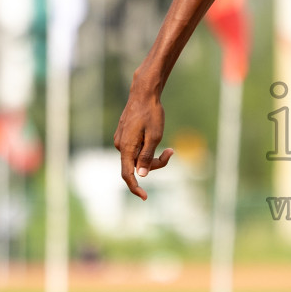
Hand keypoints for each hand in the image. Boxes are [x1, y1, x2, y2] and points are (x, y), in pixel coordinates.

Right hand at [113, 83, 173, 199]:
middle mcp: (120, 145)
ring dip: (151, 156)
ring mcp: (121, 140)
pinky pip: (135, 149)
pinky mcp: (124, 135)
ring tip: (167, 146)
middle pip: (136, 166)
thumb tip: (140, 175)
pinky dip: (146, 149)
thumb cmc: (151, 113)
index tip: (145, 197)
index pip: (127, 174)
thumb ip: (146, 156)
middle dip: (153, 164)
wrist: (143, 94)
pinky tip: (155, 136)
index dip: (135, 188)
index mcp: (126, 147)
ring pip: (136, 157)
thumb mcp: (154, 136)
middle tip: (170, 152)